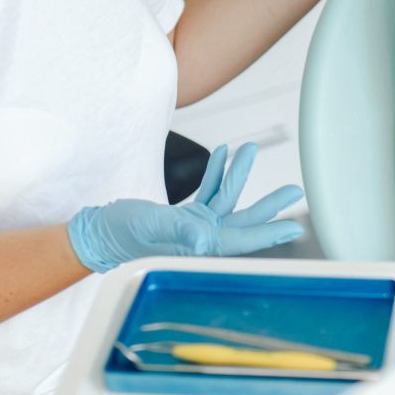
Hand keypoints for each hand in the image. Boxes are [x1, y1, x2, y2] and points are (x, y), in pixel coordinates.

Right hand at [67, 143, 305, 273]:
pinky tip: (223, 153)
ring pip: (226, 201)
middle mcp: (202, 238)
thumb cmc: (122, 233)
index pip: (242, 239)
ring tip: (251, 148)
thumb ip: (180, 232)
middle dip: (269, 205)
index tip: (294, 226)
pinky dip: (216, 174)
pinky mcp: (183, 216)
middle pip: (244, 221)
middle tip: (294, 190)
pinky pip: (207, 193)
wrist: (100, 232)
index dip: (269, 232)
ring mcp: (193, 227)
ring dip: (239, 175)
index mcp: (199, 245)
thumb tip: (208, 241)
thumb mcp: (152, 227)